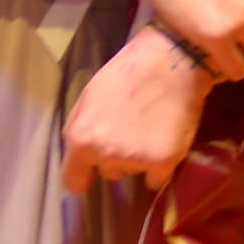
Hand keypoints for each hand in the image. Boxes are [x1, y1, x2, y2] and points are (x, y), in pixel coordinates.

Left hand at [61, 28, 210, 186]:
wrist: (170, 61)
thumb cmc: (126, 74)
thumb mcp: (87, 98)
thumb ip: (79, 130)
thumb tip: (78, 157)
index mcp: (81, 139)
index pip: (73, 181)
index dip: (84, 175)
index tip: (92, 169)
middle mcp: (105, 155)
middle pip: (107, 173)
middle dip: (115, 158)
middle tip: (129, 130)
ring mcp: (135, 160)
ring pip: (132, 173)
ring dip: (137, 160)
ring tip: (148, 129)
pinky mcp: (164, 162)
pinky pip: (156, 179)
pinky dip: (160, 167)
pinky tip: (163, 141)